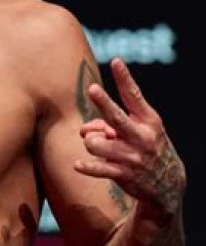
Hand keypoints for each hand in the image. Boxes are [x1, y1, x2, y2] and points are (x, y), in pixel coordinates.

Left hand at [74, 57, 185, 219]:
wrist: (167, 184)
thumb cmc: (144, 146)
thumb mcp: (138, 130)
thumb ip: (109, 122)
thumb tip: (84, 130)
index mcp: (148, 120)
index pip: (134, 95)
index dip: (124, 78)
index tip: (116, 61)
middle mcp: (142, 137)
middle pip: (116, 117)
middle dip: (104, 102)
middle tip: (92, 88)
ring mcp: (133, 156)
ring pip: (96, 143)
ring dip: (91, 142)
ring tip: (99, 145)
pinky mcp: (124, 174)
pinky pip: (99, 168)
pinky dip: (87, 166)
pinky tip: (77, 165)